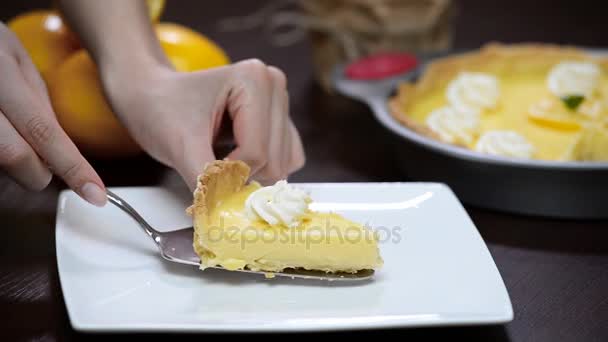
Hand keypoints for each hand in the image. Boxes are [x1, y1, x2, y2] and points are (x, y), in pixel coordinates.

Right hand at [0, 23, 105, 205]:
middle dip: (37, 173)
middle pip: (15, 158)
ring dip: (12, 164)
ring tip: (11, 133)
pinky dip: (0, 157)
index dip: (73, 168)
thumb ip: (39, 104)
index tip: (95, 194)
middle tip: (44, 166)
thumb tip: (61, 150)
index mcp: (2, 74)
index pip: (43, 132)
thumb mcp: (16, 60)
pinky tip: (3, 137)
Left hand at [101, 59, 304, 188]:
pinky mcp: (282, 125)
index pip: (257, 151)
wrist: (152, 98)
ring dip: (250, 176)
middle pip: (274, 161)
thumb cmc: (160, 110)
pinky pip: (286, 162)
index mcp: (254, 79)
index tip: (201, 169)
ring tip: (219, 157)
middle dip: (240, 175)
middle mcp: (274, 88)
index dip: (228, 172)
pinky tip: (235, 159)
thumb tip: (221, 218)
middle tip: (207, 165)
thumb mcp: (179, 145)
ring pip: (282, 166)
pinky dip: (261, 172)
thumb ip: (205, 182)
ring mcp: (280, 106)